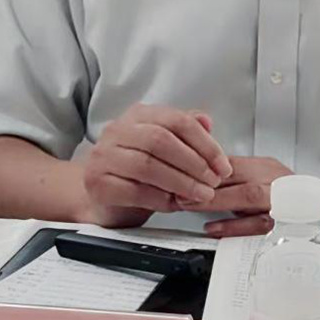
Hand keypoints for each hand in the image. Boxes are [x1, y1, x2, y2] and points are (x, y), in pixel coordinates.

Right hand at [81, 104, 231, 225]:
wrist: (100, 195)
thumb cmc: (136, 170)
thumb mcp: (164, 147)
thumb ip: (184, 132)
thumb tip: (206, 121)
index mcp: (138, 115)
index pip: (177, 120)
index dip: (205, 143)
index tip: (222, 165)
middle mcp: (117, 131)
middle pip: (161, 140)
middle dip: (194, 163)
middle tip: (213, 182)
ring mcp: (104, 156)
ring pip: (148, 165)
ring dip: (181, 183)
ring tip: (200, 195)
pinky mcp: (97, 183)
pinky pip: (134, 191)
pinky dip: (160, 199)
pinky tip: (175, 204)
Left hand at [177, 157, 292, 237]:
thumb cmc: (289, 199)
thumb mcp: (264, 180)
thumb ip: (237, 178)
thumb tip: (204, 175)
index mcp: (266, 168)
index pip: (232, 161)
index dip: (205, 167)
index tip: (182, 172)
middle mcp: (273, 181)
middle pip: (237, 175)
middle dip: (205, 183)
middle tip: (180, 190)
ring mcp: (280, 201)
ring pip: (247, 196)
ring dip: (216, 201)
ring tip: (190, 206)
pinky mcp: (284, 224)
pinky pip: (257, 224)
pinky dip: (233, 226)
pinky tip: (213, 228)